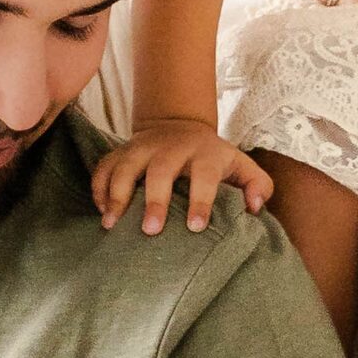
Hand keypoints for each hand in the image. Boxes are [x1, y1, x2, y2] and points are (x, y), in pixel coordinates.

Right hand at [91, 119, 272, 235]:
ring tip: (111, 225)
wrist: (178, 126)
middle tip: (151, 231)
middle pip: (161, 170)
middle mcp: (171, 147)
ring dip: (117, 194)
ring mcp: (142, 147)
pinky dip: (99, 188)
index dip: (201, 200)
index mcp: (204, 152)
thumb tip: (254, 207)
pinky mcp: (120, 151)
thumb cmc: (212, 159)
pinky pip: (104, 167)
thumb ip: (258, 185)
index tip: (196, 227)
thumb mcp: (241, 165)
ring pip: (125, 166)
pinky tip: (102, 212)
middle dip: (155, 200)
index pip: (204, 175)